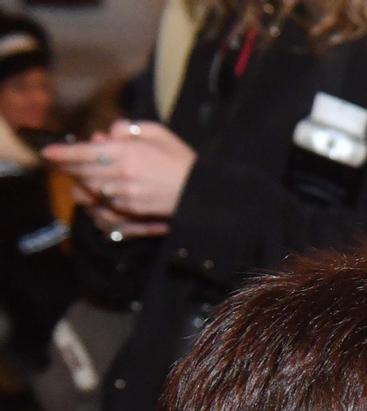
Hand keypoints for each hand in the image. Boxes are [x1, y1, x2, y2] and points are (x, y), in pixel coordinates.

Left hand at [46, 120, 194, 229]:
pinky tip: (102, 188)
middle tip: (59, 162)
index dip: (63, 152)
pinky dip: (99, 193)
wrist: (202, 193)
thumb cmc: (182, 160)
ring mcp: (124, 194)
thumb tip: (108, 133)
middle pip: (82, 171)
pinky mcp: (130, 209)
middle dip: (68, 167)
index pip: (85, 152)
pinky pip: (105, 200)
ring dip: (82, 180)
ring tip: (79, 173)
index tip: (47, 152)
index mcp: (126, 152)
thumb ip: (130, 128)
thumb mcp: (159, 133)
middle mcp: (121, 174)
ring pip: (91, 186)